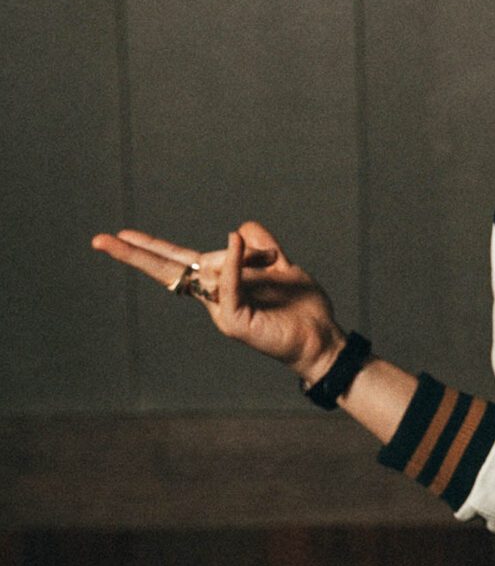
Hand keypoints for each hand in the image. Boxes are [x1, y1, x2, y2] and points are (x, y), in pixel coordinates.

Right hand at [90, 220, 346, 382]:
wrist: (322, 337)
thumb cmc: (302, 307)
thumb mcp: (282, 267)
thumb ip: (261, 246)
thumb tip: (241, 228)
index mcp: (221, 283)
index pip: (180, 261)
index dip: (151, 247)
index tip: (121, 234)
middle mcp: (214, 297)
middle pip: (170, 270)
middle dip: (136, 255)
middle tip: (101, 240)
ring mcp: (221, 311)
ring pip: (212, 268)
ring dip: (243, 255)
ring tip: (273, 265)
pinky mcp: (235, 322)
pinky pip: (227, 285)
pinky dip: (233, 263)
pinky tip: (237, 242)